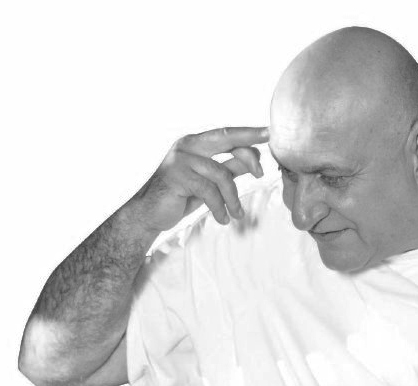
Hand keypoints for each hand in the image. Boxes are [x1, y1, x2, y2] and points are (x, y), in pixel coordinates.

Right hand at [130, 126, 269, 231]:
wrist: (148, 213)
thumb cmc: (180, 196)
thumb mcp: (209, 181)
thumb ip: (229, 168)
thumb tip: (255, 160)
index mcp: (196, 143)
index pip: (228, 134)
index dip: (250, 134)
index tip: (269, 133)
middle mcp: (188, 145)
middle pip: (226, 139)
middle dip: (249, 150)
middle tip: (263, 170)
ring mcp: (181, 159)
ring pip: (221, 174)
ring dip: (232, 199)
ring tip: (236, 214)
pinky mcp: (177, 176)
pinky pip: (209, 191)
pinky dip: (219, 207)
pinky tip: (223, 219)